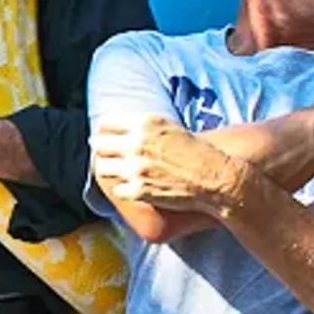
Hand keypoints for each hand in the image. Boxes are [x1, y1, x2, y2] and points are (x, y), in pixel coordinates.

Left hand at [92, 115, 247, 216]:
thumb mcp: (169, 128)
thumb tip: (123, 130)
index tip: (105, 137)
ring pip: (102, 167)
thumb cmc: (197, 152)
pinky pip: (117, 190)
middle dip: (102, 150)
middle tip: (108, 155)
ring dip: (109, 169)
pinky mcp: (138, 190)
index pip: (106, 123)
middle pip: (99, 145)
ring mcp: (135, 168)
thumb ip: (144, 128)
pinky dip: (123, 190)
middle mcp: (136, 143)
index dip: (104, 131)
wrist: (214, 177)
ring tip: (117, 171)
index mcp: (145, 123)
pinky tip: (131, 188)